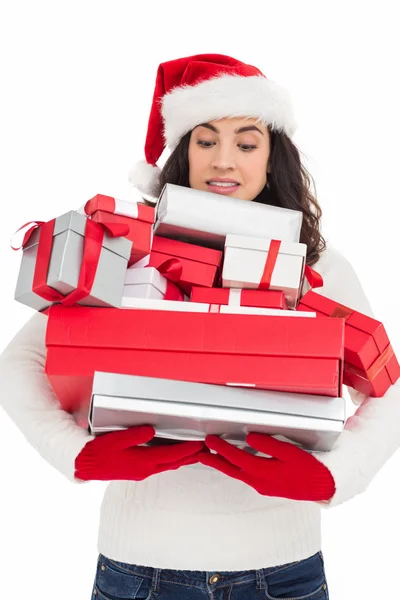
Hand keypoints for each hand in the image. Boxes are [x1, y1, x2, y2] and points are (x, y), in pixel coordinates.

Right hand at [75, 426, 203, 480]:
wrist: (85, 466)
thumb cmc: (98, 452)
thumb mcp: (116, 440)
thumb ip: (135, 435)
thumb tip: (152, 431)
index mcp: (142, 462)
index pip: (171, 455)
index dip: (187, 449)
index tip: (200, 444)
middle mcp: (144, 469)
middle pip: (173, 462)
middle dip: (190, 456)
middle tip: (205, 449)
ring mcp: (141, 472)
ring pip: (167, 465)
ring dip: (182, 459)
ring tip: (196, 453)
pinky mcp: (137, 472)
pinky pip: (160, 466)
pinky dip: (171, 460)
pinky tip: (173, 457)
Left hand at [198, 433, 335, 501]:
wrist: (323, 487)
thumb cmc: (310, 469)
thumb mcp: (290, 452)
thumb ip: (268, 445)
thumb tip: (250, 438)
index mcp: (264, 472)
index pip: (237, 458)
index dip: (221, 448)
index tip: (210, 441)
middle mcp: (260, 482)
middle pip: (231, 470)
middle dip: (214, 461)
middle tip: (200, 453)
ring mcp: (263, 486)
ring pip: (237, 474)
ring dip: (223, 465)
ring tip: (211, 457)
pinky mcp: (268, 487)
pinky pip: (245, 476)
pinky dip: (235, 469)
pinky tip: (234, 464)